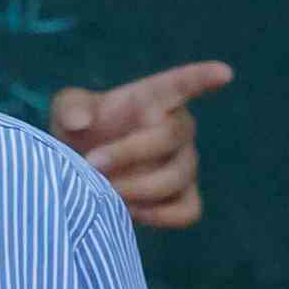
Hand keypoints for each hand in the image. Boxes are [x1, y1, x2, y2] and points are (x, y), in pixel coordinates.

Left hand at [53, 61, 234, 228]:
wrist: (80, 175)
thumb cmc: (79, 134)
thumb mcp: (64, 111)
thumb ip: (70, 107)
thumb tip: (82, 121)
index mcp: (153, 98)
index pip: (182, 84)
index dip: (202, 78)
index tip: (223, 73)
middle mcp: (177, 128)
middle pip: (170, 137)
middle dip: (129, 152)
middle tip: (92, 164)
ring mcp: (185, 164)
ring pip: (177, 177)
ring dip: (137, 188)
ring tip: (105, 191)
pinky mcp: (185, 198)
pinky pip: (187, 211)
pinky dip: (158, 215)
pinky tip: (129, 211)